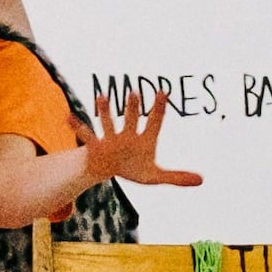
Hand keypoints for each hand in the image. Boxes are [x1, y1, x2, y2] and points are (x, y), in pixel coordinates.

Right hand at [80, 85, 201, 194]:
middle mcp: (127, 135)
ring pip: (107, 123)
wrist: (111, 169)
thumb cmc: (135, 168)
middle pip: (130, 119)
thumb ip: (177, 177)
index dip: (159, 108)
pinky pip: (86, 135)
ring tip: (101, 97)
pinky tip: (67, 117)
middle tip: (134, 93)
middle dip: (131, 108)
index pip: (154, 122)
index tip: (164, 92)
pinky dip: (77, 126)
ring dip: (104, 111)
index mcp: (144, 139)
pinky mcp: (96, 147)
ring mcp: (111, 139)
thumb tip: (203, 180)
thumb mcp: (156, 176)